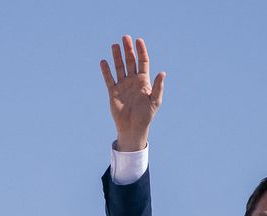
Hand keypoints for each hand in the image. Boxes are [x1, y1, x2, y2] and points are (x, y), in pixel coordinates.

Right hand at [100, 35, 165, 151]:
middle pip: (130, 61)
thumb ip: (158, 87)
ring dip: (117, 56)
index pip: (143, 62)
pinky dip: (106, 70)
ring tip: (114, 45)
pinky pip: (109, 78)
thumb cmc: (146, 116)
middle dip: (128, 49)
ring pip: (119, 67)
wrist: (133, 128)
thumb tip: (162, 72)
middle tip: (125, 38)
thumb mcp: (155, 101)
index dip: (141, 51)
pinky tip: (103, 62)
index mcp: (144, 81)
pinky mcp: (113, 91)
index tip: (139, 40)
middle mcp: (133, 81)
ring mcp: (122, 85)